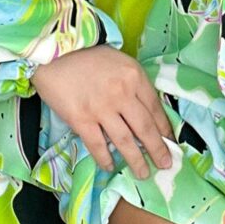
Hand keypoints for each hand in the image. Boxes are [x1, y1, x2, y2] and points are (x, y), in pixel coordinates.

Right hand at [29, 45, 176, 180]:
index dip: (165, 129)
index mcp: (134, 77)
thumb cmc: (87, 54)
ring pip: (125, 141)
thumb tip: (146, 111)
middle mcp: (122, 94)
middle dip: (157, 150)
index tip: (171, 142)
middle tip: (165, 165)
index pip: (155, 108)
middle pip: (145, 128)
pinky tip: (111, 166)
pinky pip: (97, 145)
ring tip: (143, 173)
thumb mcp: (120, 62)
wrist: (53, 51)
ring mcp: (101, 108)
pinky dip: (106, 159)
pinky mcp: (81, 119)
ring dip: (136, 160)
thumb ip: (134, 83)